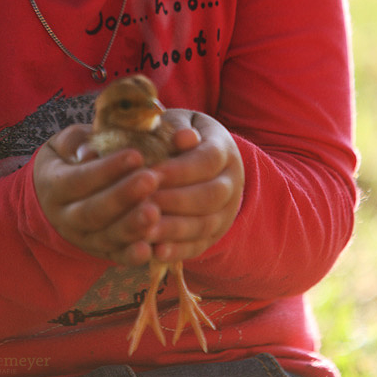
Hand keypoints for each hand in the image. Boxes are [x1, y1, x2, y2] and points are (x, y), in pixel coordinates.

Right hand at [33, 124, 163, 266]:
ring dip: (131, 226)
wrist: (54, 194)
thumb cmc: (71, 158)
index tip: (136, 155)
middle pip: (92, 211)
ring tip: (155, 212)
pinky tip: (150, 249)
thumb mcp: (67, 143)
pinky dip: (132, 256)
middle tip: (151, 179)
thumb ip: (79, 142)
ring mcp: (83, 238)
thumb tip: (89, 151)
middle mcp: (65, 217)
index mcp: (54, 185)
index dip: (106, 169)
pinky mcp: (100, 251)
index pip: (79, 179)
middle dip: (123, 196)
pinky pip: (115, 257)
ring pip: (105, 237)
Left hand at [147, 110, 244, 262]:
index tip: (151, 174)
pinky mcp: (214, 235)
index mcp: (224, 150)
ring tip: (145, 231)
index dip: (180, 169)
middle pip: (210, 196)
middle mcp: (232, 182)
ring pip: (205, 224)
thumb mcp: (180, 123)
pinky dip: (177, 251)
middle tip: (144, 204)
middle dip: (176, 201)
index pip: (208, 161)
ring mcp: (226, 212)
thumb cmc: (178, 136)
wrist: (199, 158)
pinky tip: (155, 253)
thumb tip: (183, 137)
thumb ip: (178, 127)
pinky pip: (199, 246)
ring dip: (174, 229)